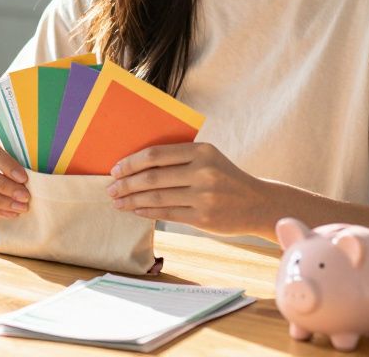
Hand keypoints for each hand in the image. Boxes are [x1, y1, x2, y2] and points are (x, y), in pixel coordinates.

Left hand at [106, 142, 274, 236]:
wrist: (258, 203)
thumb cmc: (225, 177)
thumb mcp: (209, 158)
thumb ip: (180, 158)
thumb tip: (136, 164)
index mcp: (201, 151)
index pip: (156, 154)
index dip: (131, 162)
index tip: (115, 169)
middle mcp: (203, 172)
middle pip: (153, 177)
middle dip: (126, 183)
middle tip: (110, 188)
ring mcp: (204, 196)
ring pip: (157, 197)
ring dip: (131, 200)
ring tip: (116, 201)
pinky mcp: (203, 218)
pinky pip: (166, 214)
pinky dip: (146, 211)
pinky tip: (134, 210)